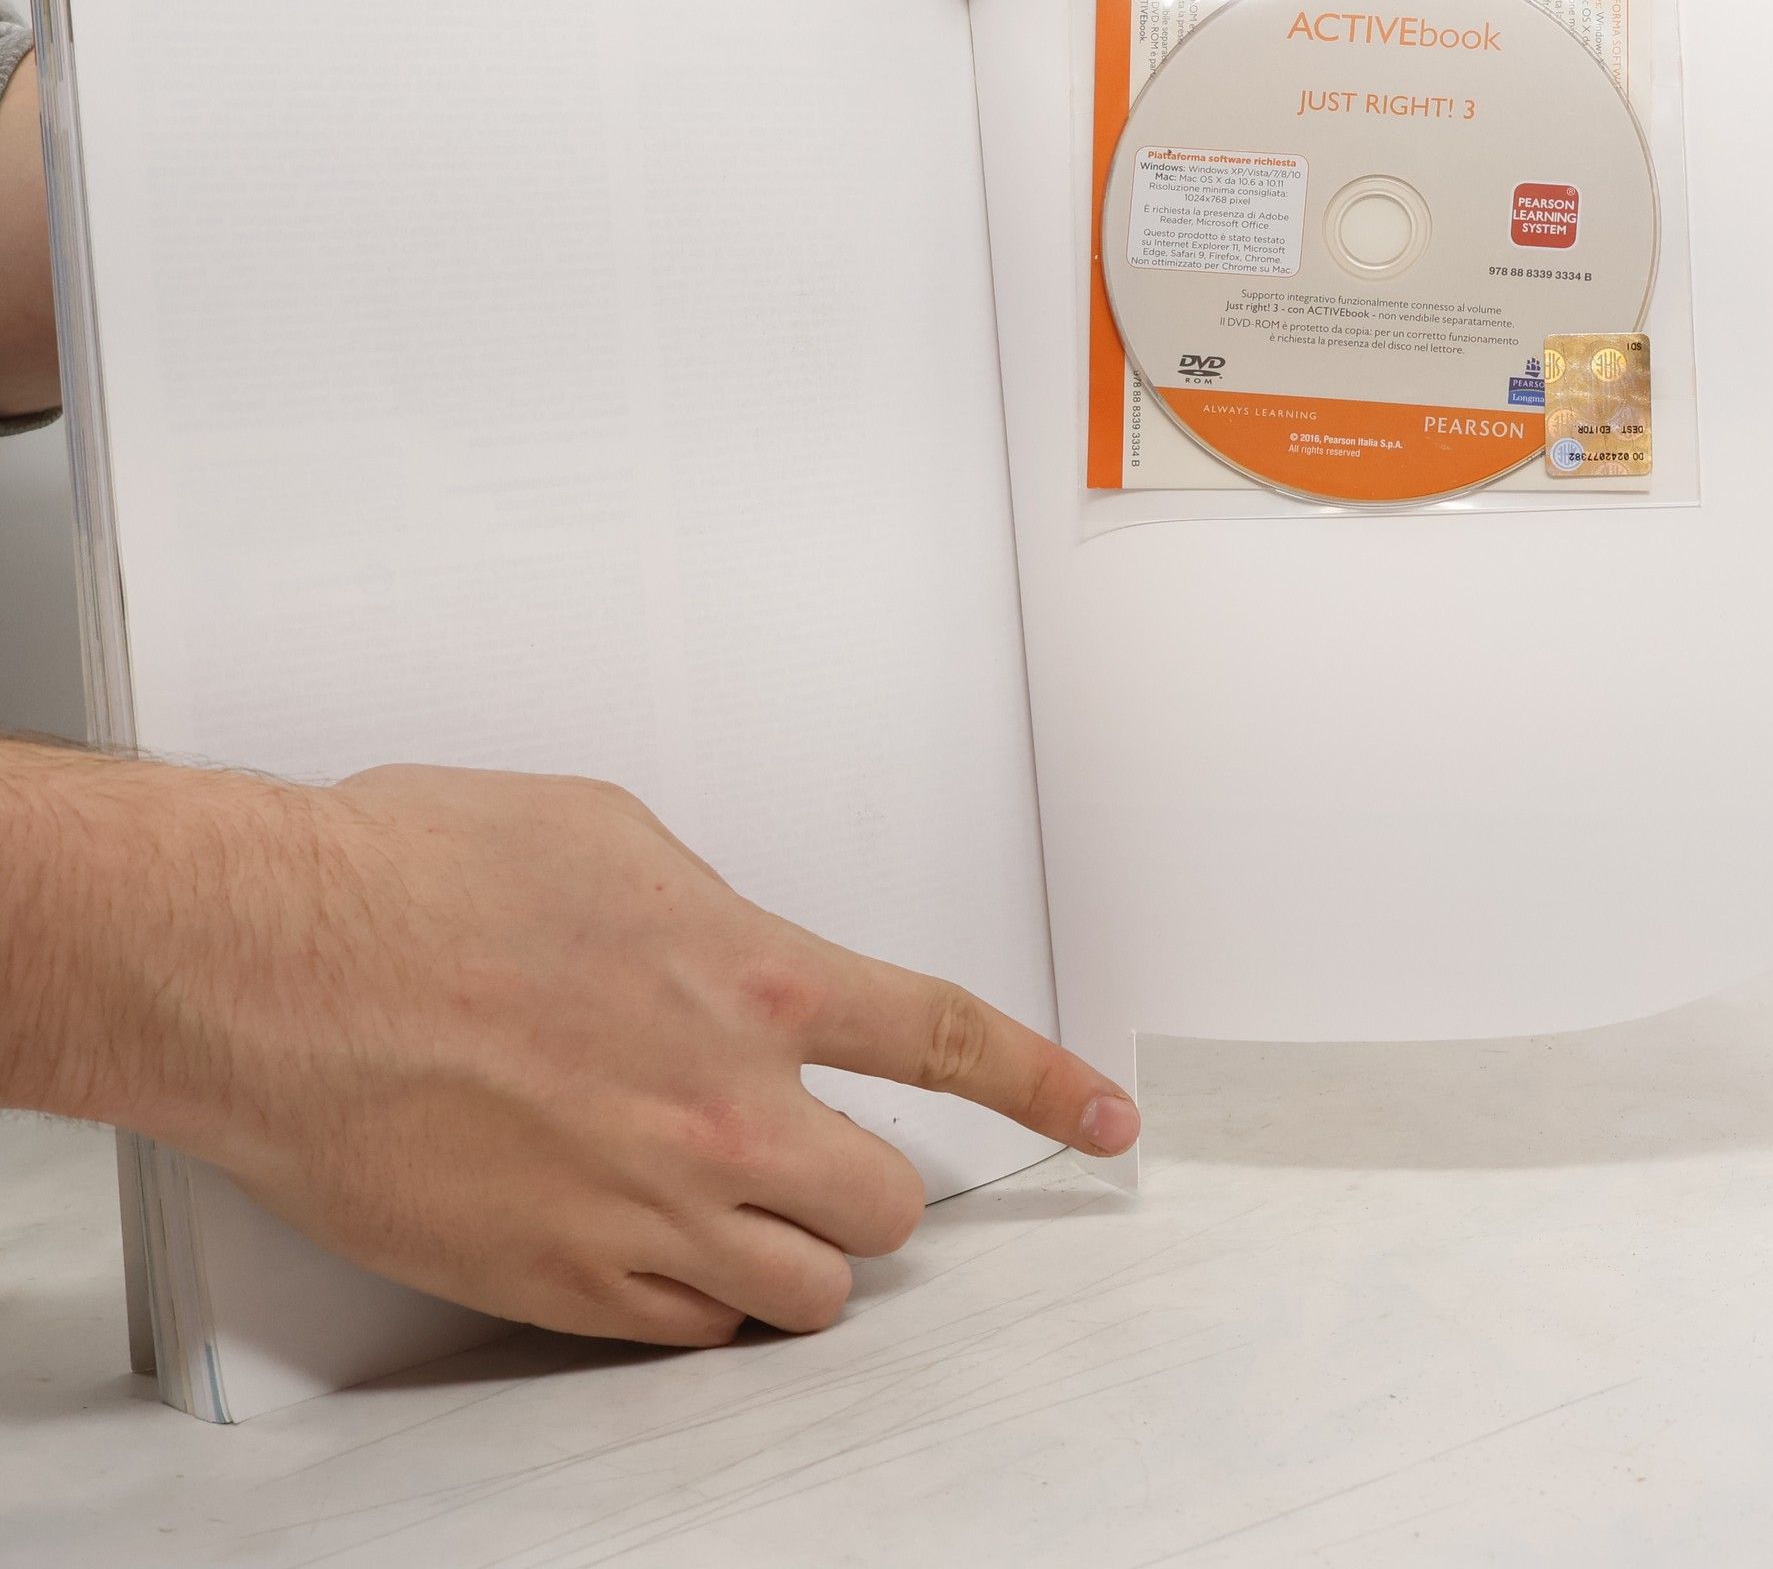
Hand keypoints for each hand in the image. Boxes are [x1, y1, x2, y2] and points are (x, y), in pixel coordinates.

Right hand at [190, 765, 1138, 1343]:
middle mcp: (721, 1105)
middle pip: (884, 1206)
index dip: (1047, 1087)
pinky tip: (644, 1247)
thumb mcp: (608, 838)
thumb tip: (732, 954)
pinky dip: (693, 1303)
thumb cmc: (410, 878)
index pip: (951, 1040)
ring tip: (726, 1212)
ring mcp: (647, 1207)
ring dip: (791, 1258)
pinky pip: (690, 1333)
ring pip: (803, 1293)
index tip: (1102, 1119)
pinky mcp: (562, 1284)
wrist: (270, 963)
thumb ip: (708, 912)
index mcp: (749, 976)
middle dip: (870, 1192)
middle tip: (821, 1165)